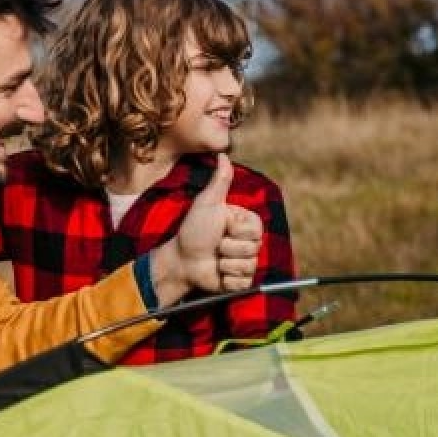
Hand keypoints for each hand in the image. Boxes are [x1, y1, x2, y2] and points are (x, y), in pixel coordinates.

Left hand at [150, 156, 263, 303]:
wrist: (182, 259)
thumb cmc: (193, 229)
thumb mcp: (207, 203)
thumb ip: (219, 181)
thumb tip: (223, 154)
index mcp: (246, 224)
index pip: (256, 230)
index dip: (236, 230)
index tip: (222, 226)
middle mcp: (249, 243)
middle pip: (253, 248)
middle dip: (228, 247)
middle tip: (215, 243)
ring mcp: (246, 263)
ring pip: (248, 265)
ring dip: (226, 263)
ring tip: (215, 258)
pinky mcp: (241, 282)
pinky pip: (243, 282)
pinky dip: (227, 278)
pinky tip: (218, 272)